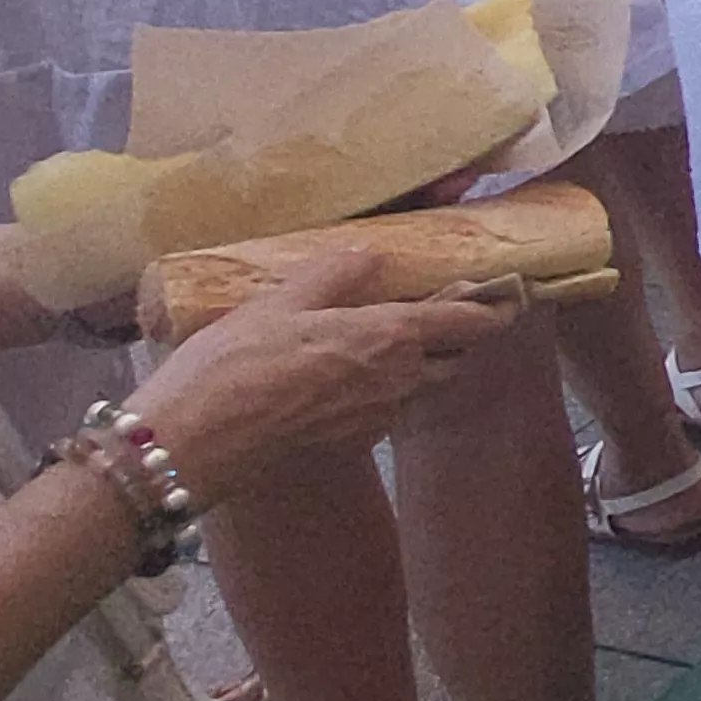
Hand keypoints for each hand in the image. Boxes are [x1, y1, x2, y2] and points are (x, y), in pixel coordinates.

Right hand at [134, 253, 520, 505]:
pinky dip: (386, 388)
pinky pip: (385, 409)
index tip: (511, 294)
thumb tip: (369, 255)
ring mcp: (374, 418)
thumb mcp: (279, 302)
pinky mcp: (347, 442)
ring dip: (422, 364)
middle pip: (453, 359)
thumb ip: (332, 275)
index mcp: (391, 339)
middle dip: (459, 337)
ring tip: (398, 336)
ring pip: (420, 387)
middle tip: (448, 308)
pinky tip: (352, 373)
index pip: (469, 324)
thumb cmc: (232, 366)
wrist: (190, 446)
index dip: (493, 308)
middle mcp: (397, 382)